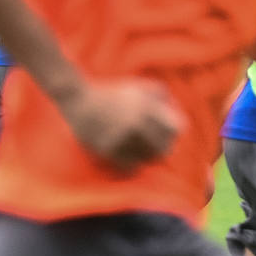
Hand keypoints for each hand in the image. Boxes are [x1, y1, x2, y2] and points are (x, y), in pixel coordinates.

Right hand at [60, 79, 184, 171]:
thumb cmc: (113, 94)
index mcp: (146, 107)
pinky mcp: (108, 150)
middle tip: (158, 150)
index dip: (175, 135)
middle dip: (162, 150)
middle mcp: (136, 122)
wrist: (79, 100)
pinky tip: (129, 160)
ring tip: (142, 153)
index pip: (175, 129)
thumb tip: (176, 112)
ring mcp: (121, 137)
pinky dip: (132, 166)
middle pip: (163, 149)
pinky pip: (130, 168)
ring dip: (146, 158)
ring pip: (147, 160)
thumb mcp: (139, 87)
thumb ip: (162, 96)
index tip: (170, 136)